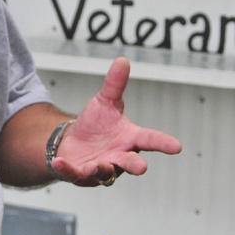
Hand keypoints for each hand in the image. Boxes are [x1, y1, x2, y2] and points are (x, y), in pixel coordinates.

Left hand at [51, 57, 180, 185]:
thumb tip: (122, 60)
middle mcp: (119, 156)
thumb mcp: (105, 102)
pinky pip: (75, 174)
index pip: (149, 139)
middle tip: (142, 167)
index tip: (176, 147)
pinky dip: (67, 170)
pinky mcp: (81, 175)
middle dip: (135, 165)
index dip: (163, 143)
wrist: (72, 141)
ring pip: (105, 172)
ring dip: (101, 169)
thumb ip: (114, 85)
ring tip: (94, 164)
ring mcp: (101, 168)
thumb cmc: (96, 124)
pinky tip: (58, 163)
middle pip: (130, 163)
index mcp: (129, 138)